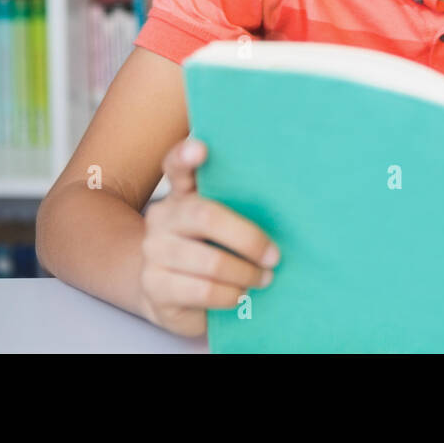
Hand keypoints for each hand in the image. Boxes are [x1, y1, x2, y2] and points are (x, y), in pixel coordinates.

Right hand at [139, 137, 279, 336]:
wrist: (170, 294)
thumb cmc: (211, 251)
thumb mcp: (224, 224)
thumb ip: (240, 207)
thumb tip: (290, 203)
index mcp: (182, 193)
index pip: (177, 165)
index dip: (186, 155)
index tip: (202, 149)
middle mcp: (163, 216)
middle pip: (206, 216)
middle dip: (249, 239)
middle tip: (274, 256)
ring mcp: (154, 250)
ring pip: (210, 262)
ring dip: (246, 273)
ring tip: (263, 279)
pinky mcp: (154, 285)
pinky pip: (203, 291)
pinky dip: (231, 295)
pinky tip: (240, 294)